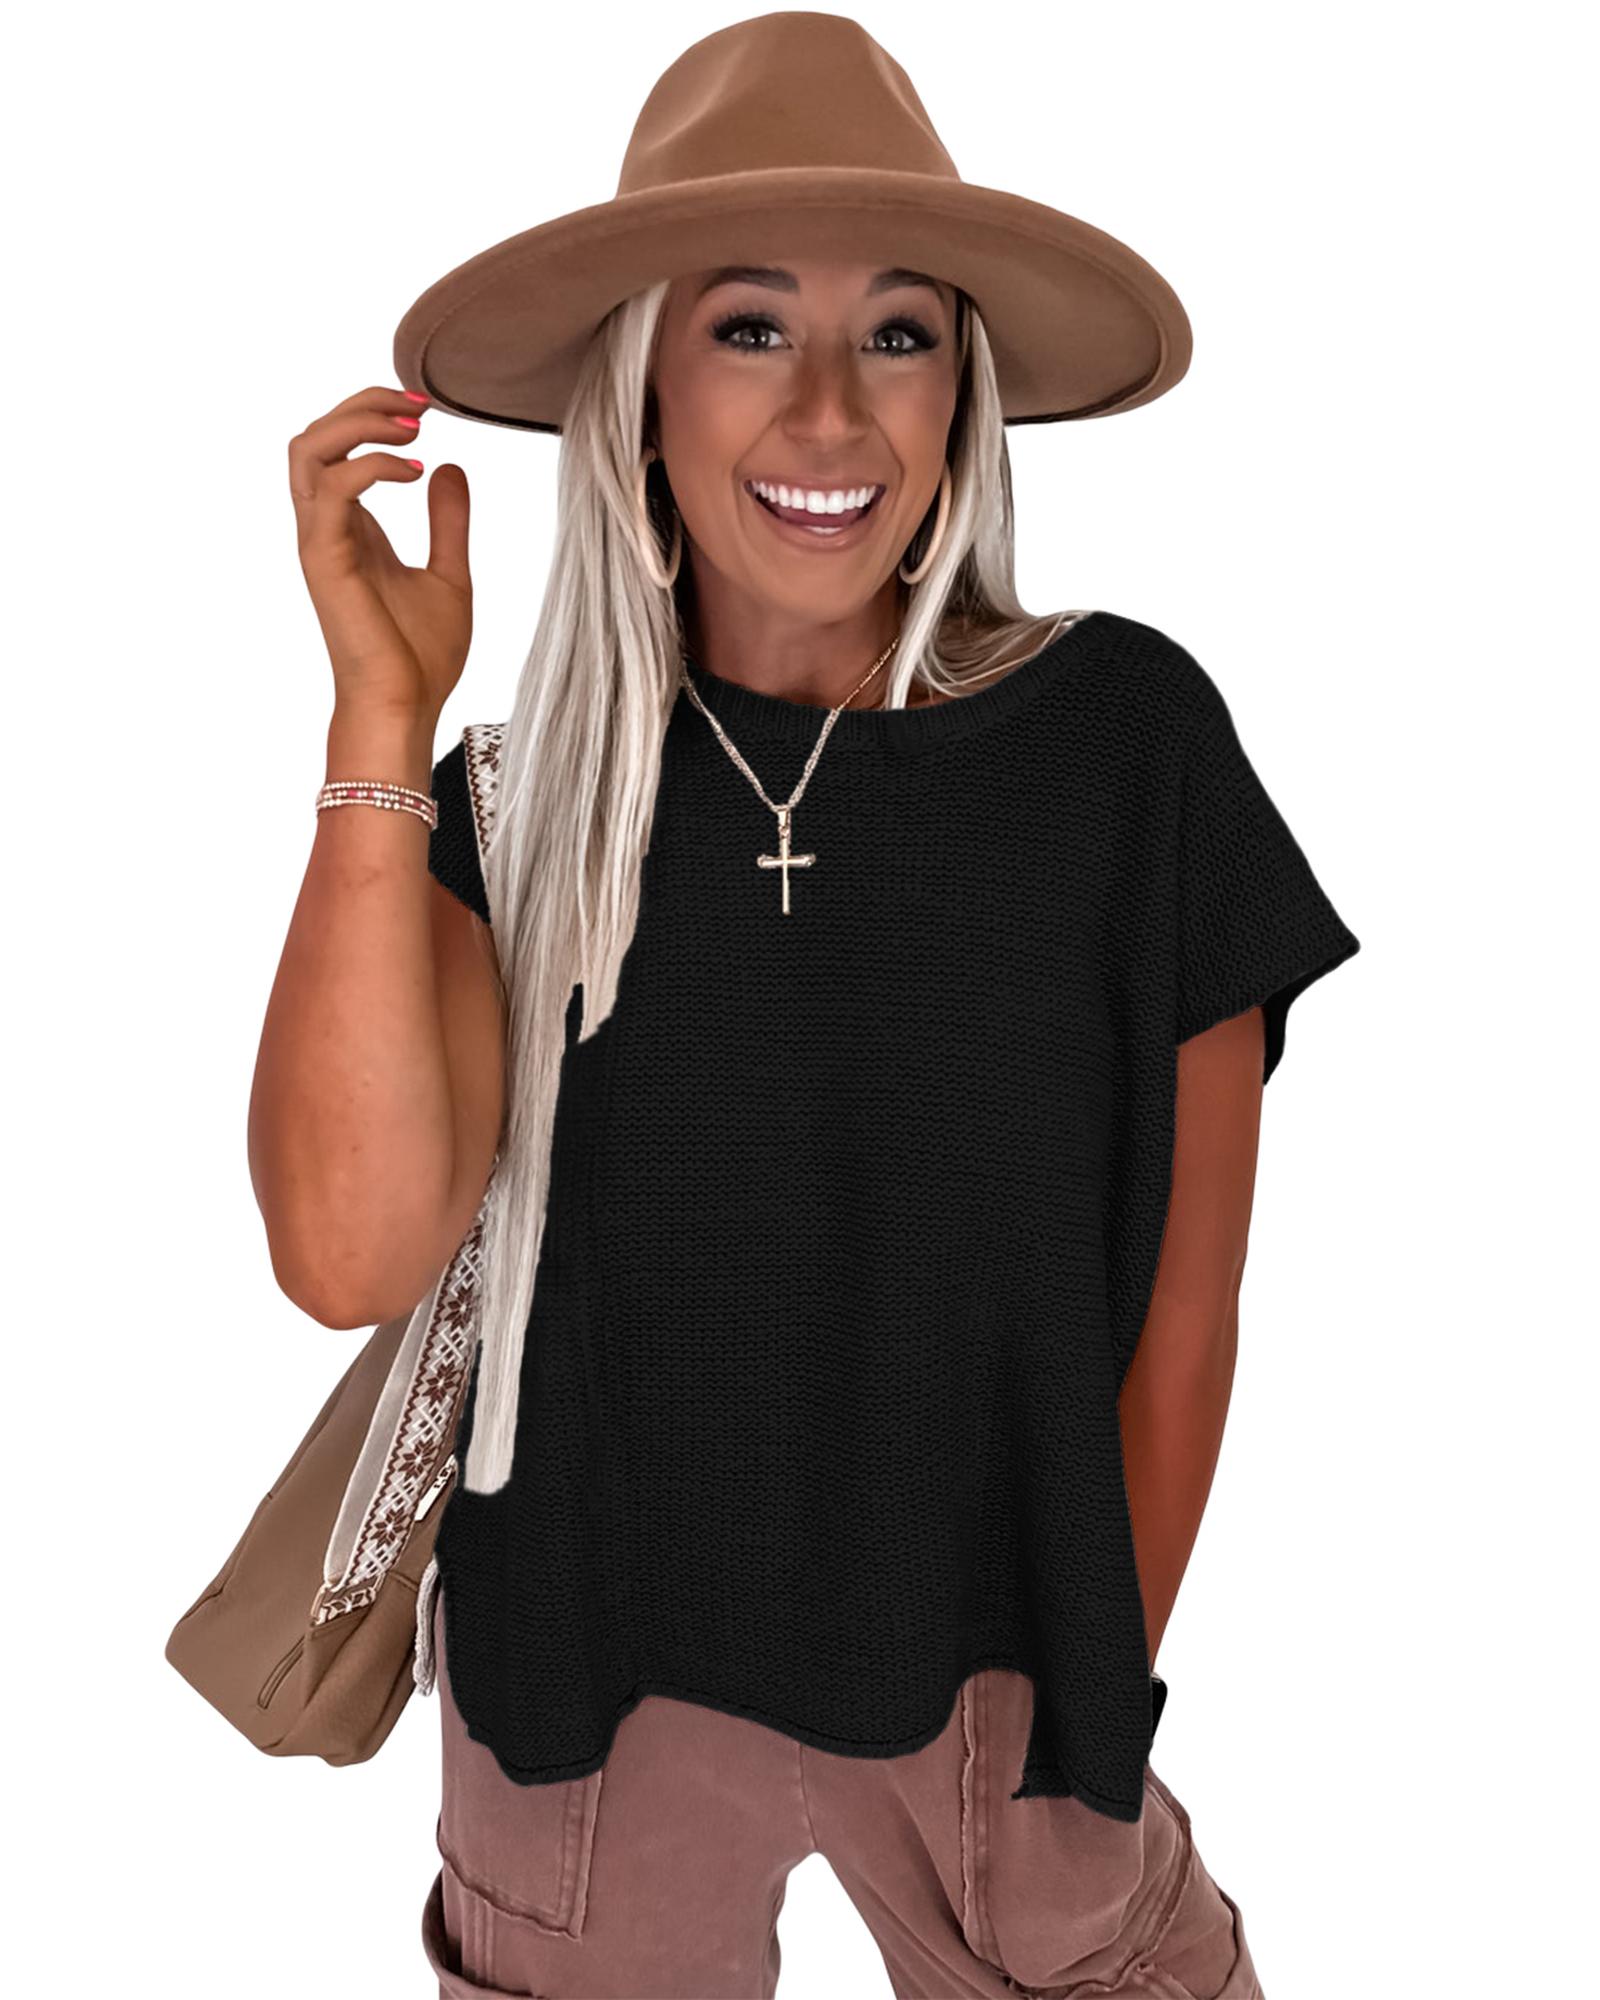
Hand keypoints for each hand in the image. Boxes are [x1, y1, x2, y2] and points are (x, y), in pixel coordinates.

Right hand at [288, 385, 471, 718]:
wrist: (406, 705)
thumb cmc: (420, 655)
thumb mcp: (449, 573)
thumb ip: (447, 522)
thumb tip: (449, 468)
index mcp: (351, 527)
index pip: (339, 447)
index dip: (374, 415)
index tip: (427, 411)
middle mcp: (326, 526)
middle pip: (315, 434)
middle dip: (364, 404)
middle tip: (420, 407)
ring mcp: (319, 540)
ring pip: (308, 448)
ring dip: (359, 423)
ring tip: (415, 429)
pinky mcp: (323, 558)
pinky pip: (332, 488)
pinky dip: (371, 465)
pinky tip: (414, 472)